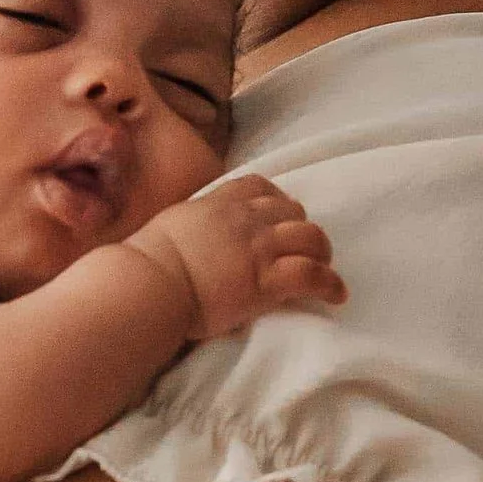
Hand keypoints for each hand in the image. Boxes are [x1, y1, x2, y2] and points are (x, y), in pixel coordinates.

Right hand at [128, 178, 343, 342]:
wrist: (149, 283)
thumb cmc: (146, 262)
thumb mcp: (168, 226)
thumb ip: (188, 225)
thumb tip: (185, 234)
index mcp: (218, 204)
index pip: (258, 187)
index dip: (276, 199)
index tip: (280, 213)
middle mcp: (245, 220)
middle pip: (291, 210)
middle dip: (301, 227)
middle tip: (302, 248)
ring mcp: (259, 248)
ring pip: (310, 237)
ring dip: (321, 251)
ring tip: (324, 267)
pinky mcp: (267, 280)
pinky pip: (312, 275)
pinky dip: (330, 284)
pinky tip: (337, 294)